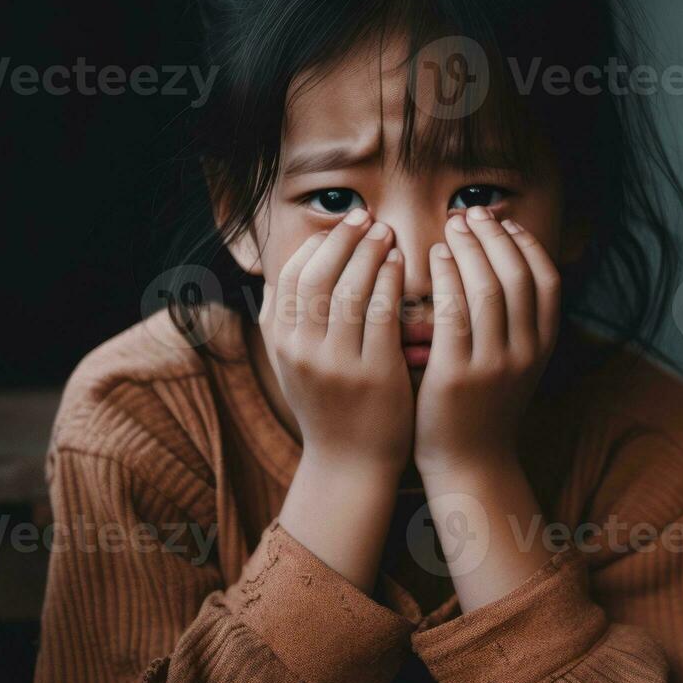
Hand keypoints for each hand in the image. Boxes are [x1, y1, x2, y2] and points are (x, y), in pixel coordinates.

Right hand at [260, 209, 412, 475]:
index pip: (290, 276)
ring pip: (351, 290)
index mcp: (280, 343)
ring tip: (387, 233)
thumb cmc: (327, 406)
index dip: (317, 245)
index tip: (341, 225)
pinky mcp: (373, 374)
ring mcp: (337, 363)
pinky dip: (390, 282)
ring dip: (370, 253)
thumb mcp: (292, 364)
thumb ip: (284, 320)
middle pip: (319, 276)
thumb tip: (280, 271)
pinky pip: (382, 314)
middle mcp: (302, 351)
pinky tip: (401, 266)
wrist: (349, 465)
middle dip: (344, 240)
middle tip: (367, 217)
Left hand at [413, 206, 560, 477]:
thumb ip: (515, 323)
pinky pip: (454, 314)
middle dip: (494, 237)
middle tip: (470, 213)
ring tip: (452, 227)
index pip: (547, 280)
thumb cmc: (483, 407)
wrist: (469, 464)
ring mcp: (495, 366)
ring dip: (470, 249)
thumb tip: (503, 266)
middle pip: (517, 277)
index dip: (526, 244)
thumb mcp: (514, 365)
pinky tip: (434, 258)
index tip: (504, 221)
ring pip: (488, 289)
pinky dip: (447, 278)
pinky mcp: (459, 376)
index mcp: (543, 347)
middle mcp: (526, 353)